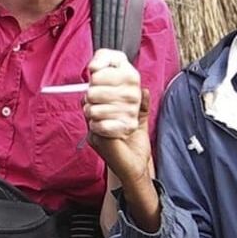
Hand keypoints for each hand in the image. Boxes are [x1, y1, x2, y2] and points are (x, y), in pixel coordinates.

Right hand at [84, 48, 150, 186]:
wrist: (135, 170)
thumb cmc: (134, 145)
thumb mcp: (140, 119)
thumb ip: (141, 103)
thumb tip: (143, 89)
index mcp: (101, 106)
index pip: (94, 81)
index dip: (100, 68)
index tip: (106, 67)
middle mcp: (93, 116)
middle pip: (93, 91)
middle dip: (114, 93)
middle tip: (131, 102)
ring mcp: (92, 129)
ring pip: (95, 107)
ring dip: (118, 110)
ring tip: (131, 119)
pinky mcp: (97, 141)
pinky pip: (101, 126)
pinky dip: (117, 125)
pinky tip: (128, 129)